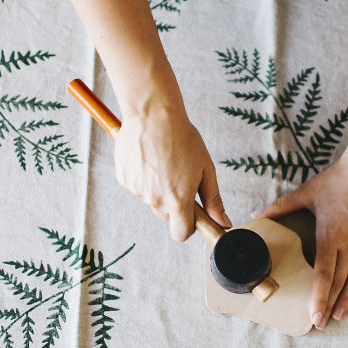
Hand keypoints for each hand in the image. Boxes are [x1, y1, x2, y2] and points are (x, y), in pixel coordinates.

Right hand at [114, 107, 230, 240]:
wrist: (153, 114)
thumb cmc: (183, 138)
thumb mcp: (205, 168)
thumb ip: (213, 199)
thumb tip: (223, 222)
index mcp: (178, 199)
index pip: (180, 234)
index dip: (188, 226)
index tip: (191, 214)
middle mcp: (155, 199)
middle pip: (166, 215)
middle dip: (174, 203)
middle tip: (178, 176)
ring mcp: (137, 190)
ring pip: (151, 199)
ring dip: (157, 187)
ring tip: (163, 160)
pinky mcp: (124, 179)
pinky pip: (137, 186)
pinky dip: (143, 177)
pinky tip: (149, 157)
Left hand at [252, 153, 347, 328]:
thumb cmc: (337, 179)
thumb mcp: (305, 193)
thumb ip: (280, 207)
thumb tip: (257, 214)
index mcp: (329, 234)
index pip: (323, 274)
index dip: (318, 298)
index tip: (314, 316)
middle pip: (340, 281)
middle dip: (330, 305)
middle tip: (322, 322)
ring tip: (339, 315)